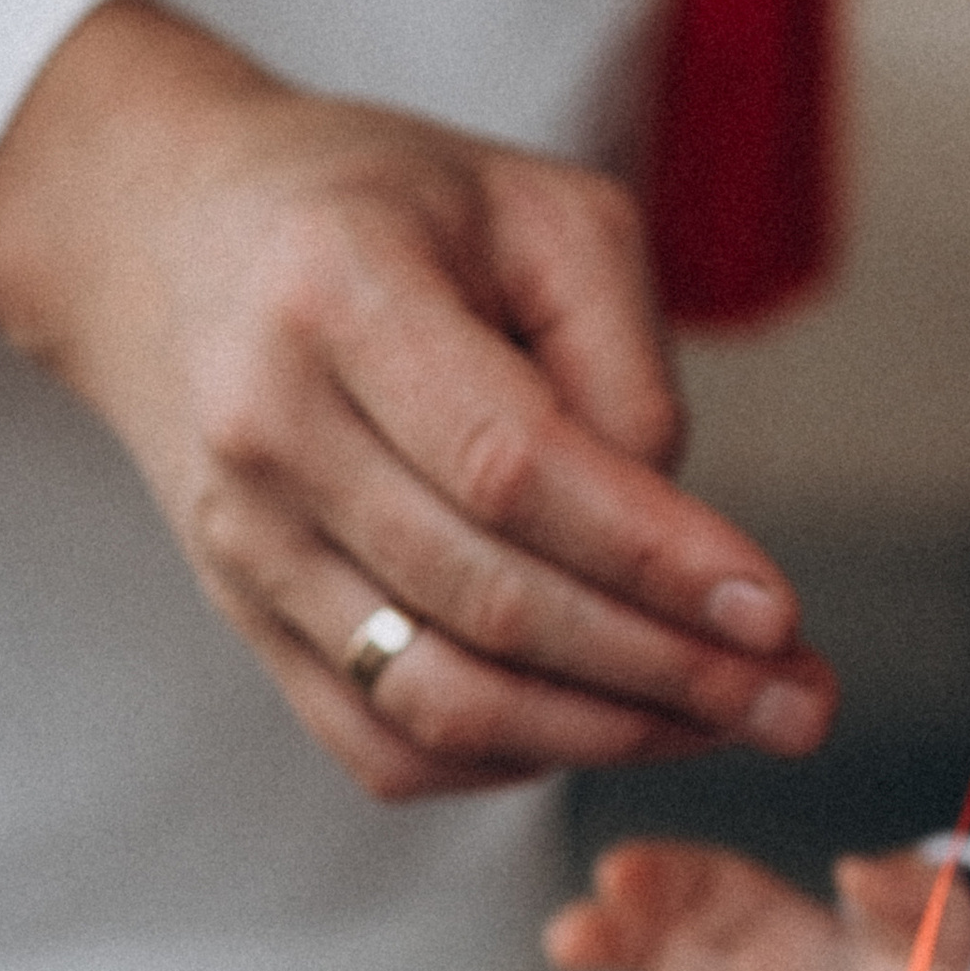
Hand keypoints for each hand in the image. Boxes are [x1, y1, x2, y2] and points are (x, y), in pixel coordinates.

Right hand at [0, 0, 835, 798]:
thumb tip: (677, 540)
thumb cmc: (389, 206)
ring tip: (733, 723)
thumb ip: (624, 359)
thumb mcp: (540, 210)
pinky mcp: (242, 615)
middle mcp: (270, 430)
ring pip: (436, 699)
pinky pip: (379, 741)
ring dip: (605, 735)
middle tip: (800, 703)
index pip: (514, 468)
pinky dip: (510, 763)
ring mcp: (243, 540)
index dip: (654, 557)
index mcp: (341, 295)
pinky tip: (613, 729)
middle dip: (667, 670)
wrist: (170, 232)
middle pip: (487, 600)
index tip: (778, 612)